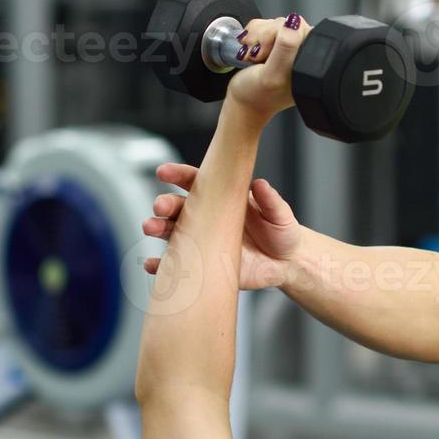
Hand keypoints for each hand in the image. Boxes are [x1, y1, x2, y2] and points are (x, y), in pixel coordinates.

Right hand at [141, 164, 301, 289]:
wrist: (287, 264)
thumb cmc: (282, 232)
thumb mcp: (280, 214)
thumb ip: (270, 200)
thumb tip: (259, 184)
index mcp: (222, 198)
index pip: (196, 182)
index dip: (178, 175)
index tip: (164, 172)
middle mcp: (207, 218)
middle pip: (179, 207)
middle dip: (165, 204)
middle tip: (159, 207)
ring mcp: (203, 242)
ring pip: (173, 232)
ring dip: (158, 229)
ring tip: (151, 228)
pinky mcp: (203, 266)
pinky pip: (177, 265)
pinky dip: (161, 265)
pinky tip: (153, 265)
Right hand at [225, 14, 309, 125]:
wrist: (242, 104)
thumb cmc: (257, 96)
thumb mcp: (272, 75)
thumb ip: (285, 49)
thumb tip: (293, 23)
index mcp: (311, 62)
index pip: (301, 28)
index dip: (282, 35)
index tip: (270, 53)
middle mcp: (302, 54)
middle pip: (285, 23)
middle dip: (265, 37)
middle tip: (259, 57)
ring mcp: (288, 49)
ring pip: (272, 24)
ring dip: (256, 38)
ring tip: (254, 59)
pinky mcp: (274, 44)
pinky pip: (262, 26)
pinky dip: (252, 36)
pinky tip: (252, 54)